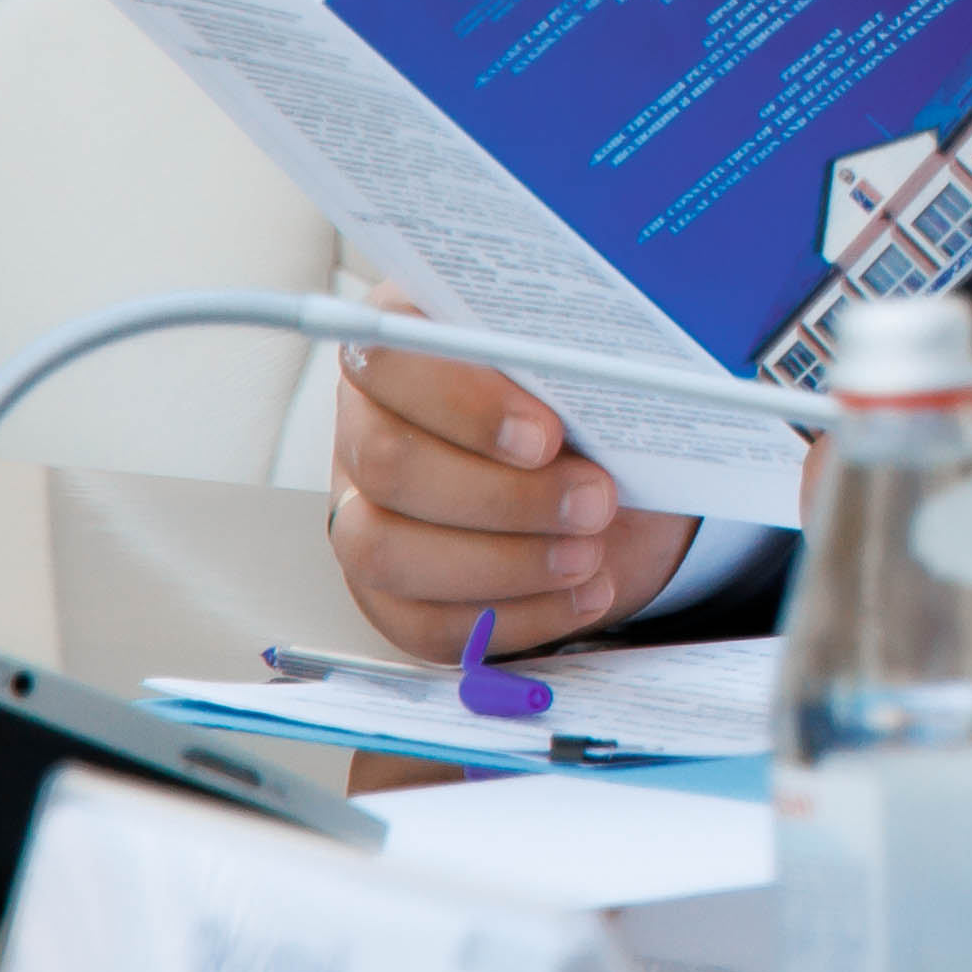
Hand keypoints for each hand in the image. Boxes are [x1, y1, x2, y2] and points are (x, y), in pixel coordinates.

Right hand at [328, 311, 698, 660]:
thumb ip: (574, 355)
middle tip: (594, 501)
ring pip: (386, 551)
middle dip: (502, 495)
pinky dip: (516, 617)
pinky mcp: (389, 594)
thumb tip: (605, 370)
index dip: (465, 404)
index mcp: (404, 348)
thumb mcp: (586, 363)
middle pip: (388, 464)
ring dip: (503, 563)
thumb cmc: (584, 403)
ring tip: (589, 555)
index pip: (388, 361)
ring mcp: (364, 514)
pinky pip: (425, 623)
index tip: (547, 434)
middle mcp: (366, 427)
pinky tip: (583, 594)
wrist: (607, 474)